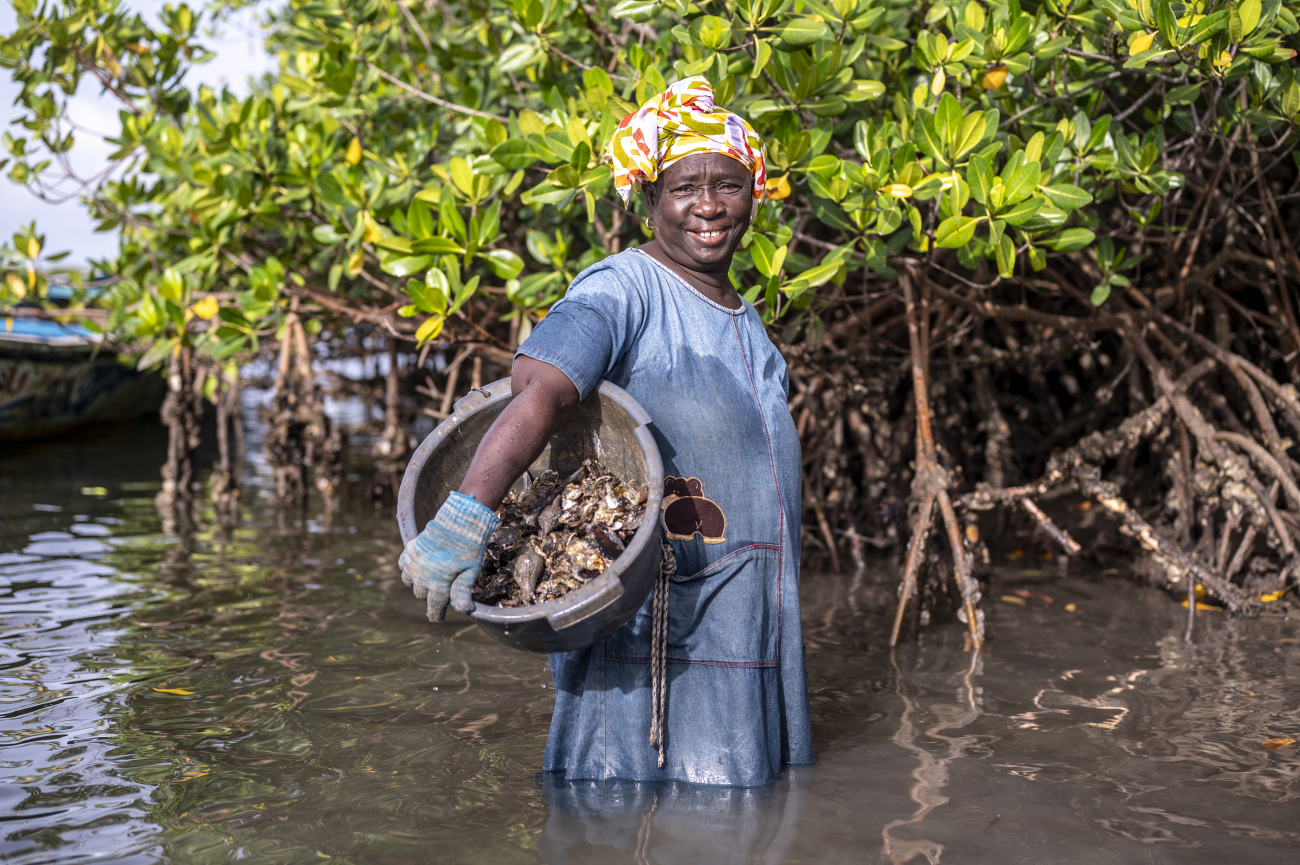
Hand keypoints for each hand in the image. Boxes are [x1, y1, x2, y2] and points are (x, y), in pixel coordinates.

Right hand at [399, 491, 499, 621]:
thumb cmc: (468, 546)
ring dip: (419, 583)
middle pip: (422, 595)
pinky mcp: (409, 551)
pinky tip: (421, 566)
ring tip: (431, 577)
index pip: (434, 606)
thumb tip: (463, 610)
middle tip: (442, 588)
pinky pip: (404, 567)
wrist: (456, 520)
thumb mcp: (471, 570)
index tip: (437, 618)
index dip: (436, 614)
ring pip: (410, 583)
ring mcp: (413, 563)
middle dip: (431, 595)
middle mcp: (422, 575)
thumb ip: (463, 591)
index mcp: (438, 583)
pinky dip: (410, 570)